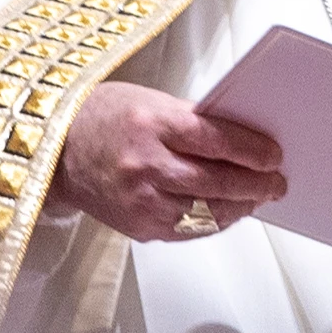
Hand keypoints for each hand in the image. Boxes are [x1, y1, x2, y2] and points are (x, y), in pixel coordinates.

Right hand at [56, 82, 286, 241]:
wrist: (55, 151)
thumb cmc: (104, 118)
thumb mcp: (150, 102)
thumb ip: (194, 122)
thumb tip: (244, 140)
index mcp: (150, 124)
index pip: (215, 140)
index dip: (252, 151)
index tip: (274, 155)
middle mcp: (144, 164)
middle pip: (216, 180)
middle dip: (255, 184)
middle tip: (276, 182)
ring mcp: (139, 200)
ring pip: (206, 212)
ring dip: (240, 207)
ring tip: (257, 198)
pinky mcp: (137, 226)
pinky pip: (188, 230)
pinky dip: (213, 222)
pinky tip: (227, 212)